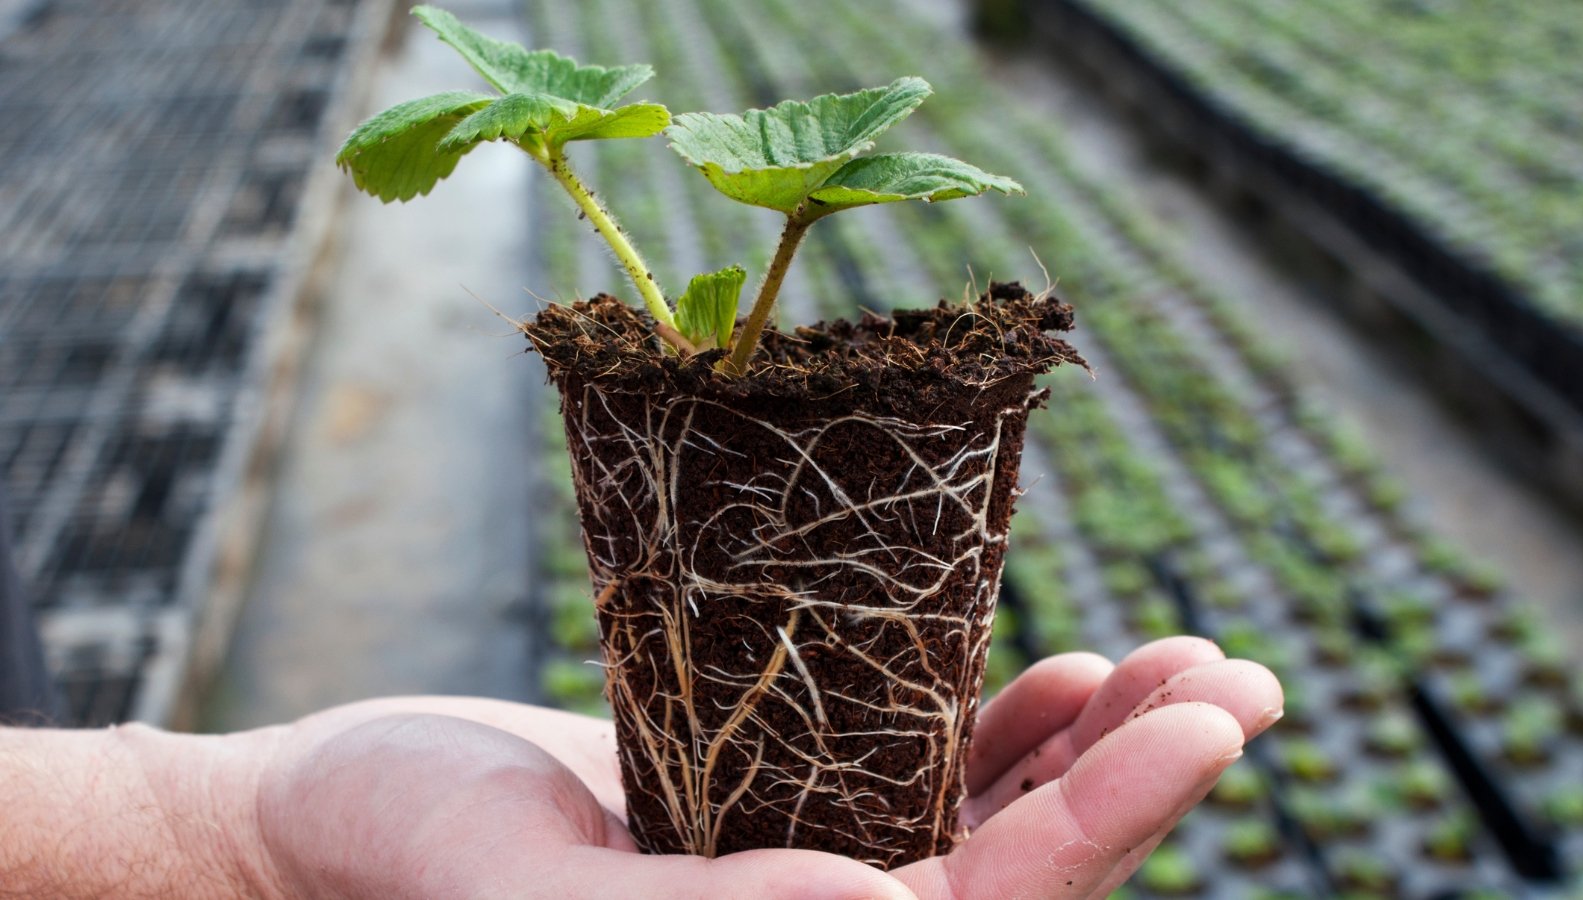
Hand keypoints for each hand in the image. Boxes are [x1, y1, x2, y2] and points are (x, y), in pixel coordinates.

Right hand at [249, 635, 1280, 898]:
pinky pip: (922, 780)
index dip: (1100, 824)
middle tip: (1236, 681)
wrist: (328, 821)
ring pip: (992, 823)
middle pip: (1022, 877)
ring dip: (1097, 747)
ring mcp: (809, 872)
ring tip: (1193, 665)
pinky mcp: (782, 809)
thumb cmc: (396, 860)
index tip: (1203, 722)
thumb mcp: (534, 897)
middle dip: (1138, 781)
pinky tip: (1067, 675)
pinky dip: (1005, 729)